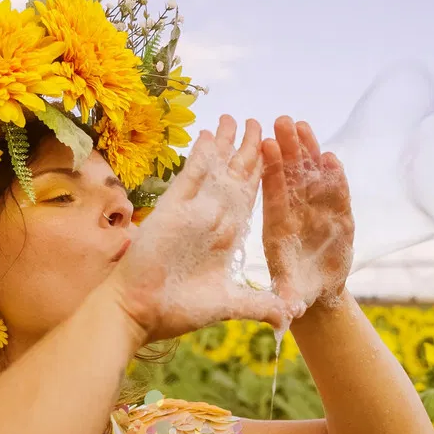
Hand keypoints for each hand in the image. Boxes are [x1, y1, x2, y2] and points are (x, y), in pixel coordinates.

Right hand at [107, 115, 294, 344]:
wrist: (141, 312)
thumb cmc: (180, 310)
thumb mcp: (231, 304)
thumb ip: (262, 305)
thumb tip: (292, 315)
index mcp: (228, 236)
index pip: (250, 196)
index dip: (263, 173)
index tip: (276, 151)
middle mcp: (212, 217)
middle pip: (236, 175)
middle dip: (248, 149)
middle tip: (259, 122)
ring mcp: (193, 210)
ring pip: (215, 168)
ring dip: (225, 143)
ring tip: (234, 118)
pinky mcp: (174, 208)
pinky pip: (192, 174)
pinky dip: (201, 154)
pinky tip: (209, 133)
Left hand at [261, 116, 354, 312]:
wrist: (317, 292)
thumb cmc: (297, 291)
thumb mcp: (290, 297)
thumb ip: (287, 299)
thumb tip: (285, 313)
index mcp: (278, 229)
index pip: (273, 194)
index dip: (271, 171)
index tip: (266, 147)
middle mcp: (296, 214)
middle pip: (291, 176)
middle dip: (288, 149)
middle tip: (282, 120)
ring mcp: (317, 211)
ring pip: (311, 177)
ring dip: (308, 152)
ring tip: (302, 125)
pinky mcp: (338, 215)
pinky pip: (335, 192)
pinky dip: (334, 176)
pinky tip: (331, 157)